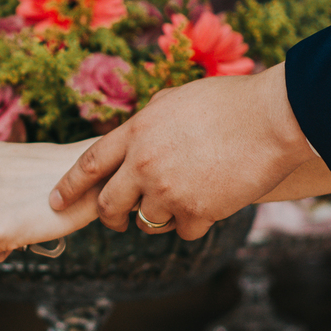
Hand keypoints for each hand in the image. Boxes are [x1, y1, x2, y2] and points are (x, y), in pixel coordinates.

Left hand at [49, 64, 315, 239]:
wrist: (274, 117)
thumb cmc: (230, 102)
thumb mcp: (175, 100)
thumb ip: (147, 121)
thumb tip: (134, 136)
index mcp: (135, 133)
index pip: (89, 164)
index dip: (69, 186)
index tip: (56, 200)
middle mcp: (143, 164)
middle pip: (108, 204)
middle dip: (109, 217)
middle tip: (116, 221)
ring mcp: (167, 190)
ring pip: (146, 221)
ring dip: (159, 217)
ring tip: (180, 202)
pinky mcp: (196, 211)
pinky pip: (182, 231)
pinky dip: (193, 224)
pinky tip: (209, 206)